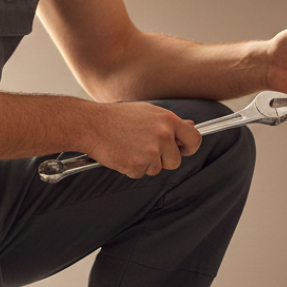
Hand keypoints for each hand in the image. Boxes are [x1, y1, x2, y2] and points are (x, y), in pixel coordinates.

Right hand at [82, 102, 201, 178]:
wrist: (91, 124)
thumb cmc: (117, 117)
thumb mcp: (148, 112)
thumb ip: (170, 123)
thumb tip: (191, 126)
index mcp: (168, 120)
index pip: (194, 139)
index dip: (189, 147)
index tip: (181, 149)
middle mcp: (163, 136)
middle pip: (175, 161)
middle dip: (163, 160)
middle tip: (145, 148)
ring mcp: (150, 152)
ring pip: (156, 169)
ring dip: (145, 163)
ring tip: (130, 147)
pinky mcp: (136, 165)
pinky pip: (140, 174)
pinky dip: (131, 168)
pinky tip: (122, 153)